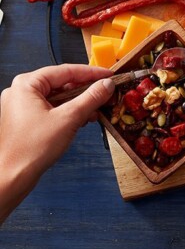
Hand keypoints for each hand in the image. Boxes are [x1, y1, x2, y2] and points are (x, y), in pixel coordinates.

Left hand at [0, 65, 113, 222]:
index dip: (91, 73)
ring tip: (97, 109)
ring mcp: (22, 106)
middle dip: (85, 90)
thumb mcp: (69, 118)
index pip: (66, 71)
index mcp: (26, 84)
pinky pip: (52, 108)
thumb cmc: (31, 149)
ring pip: (58, 97)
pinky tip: (83, 119)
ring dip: (79, 103)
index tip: (109, 75)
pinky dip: (68, 112)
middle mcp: (21, 92)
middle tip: (106, 92)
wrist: (11, 178)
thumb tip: (107, 84)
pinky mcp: (25, 119)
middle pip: (62, 83)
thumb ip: (91, 98)